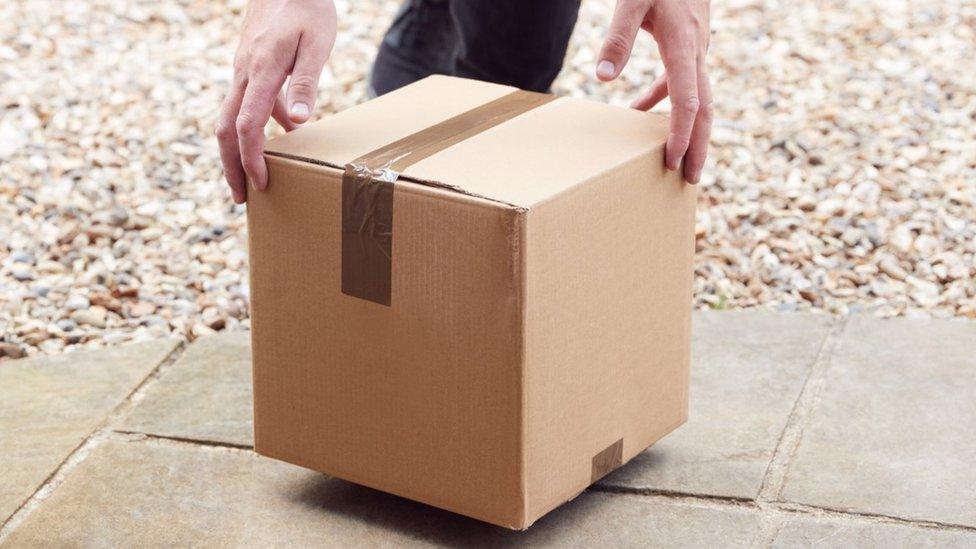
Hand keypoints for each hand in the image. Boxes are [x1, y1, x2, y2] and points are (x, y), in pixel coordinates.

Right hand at [216, 0, 336, 202]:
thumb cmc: (307, 9)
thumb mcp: (317, 44)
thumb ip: (305, 82)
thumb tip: (296, 121)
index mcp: (260, 72)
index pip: (247, 126)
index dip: (251, 159)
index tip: (262, 184)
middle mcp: (243, 73)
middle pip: (224, 129)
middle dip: (231, 166)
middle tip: (242, 198)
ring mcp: (242, 69)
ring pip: (229, 117)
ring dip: (237, 150)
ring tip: (252, 177)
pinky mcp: (248, 66)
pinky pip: (244, 103)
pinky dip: (253, 126)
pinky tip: (279, 135)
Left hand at [596, 0, 711, 183]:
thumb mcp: (631, 1)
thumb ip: (617, 37)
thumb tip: (603, 76)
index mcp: (686, 45)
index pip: (688, 100)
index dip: (682, 133)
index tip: (672, 161)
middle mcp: (698, 51)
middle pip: (705, 108)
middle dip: (699, 146)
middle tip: (690, 180)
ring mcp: (697, 48)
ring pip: (699, 98)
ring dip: (689, 130)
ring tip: (677, 160)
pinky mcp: (689, 43)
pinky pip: (681, 81)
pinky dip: (664, 100)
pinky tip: (639, 111)